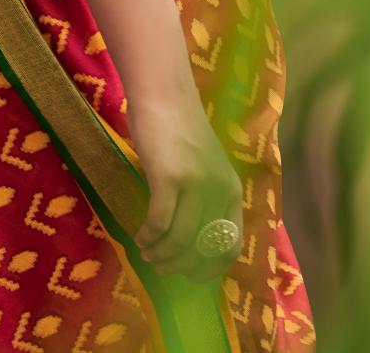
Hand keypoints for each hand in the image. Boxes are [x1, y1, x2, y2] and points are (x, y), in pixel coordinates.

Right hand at [127, 92, 243, 282]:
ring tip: (147, 254)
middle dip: (181, 265)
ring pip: (179, 240)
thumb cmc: (178, 127)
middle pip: (202, 247)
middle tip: (162, 268)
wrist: (163, 94)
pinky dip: (148, 236)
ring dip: (161, 254)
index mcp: (231, 189)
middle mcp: (219, 190)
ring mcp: (196, 184)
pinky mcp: (170, 178)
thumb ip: (203, 196)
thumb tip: (189, 239)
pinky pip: (159, 223)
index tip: (190, 276)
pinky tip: (139, 237)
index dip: (210, 267)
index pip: (231, 245)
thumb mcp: (203, 166)